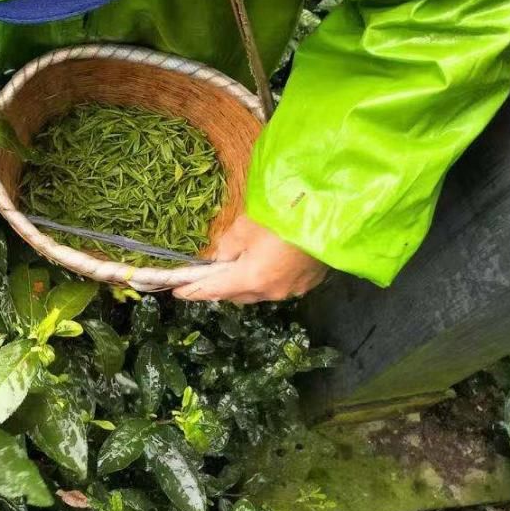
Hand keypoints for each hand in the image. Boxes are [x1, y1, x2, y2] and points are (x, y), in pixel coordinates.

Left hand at [172, 214, 327, 302]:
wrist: (331, 215)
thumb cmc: (283, 217)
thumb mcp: (245, 226)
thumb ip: (227, 246)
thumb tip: (219, 258)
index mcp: (252, 278)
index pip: (214, 290)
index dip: (194, 291)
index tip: (177, 292)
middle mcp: (271, 291)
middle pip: (237, 294)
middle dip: (220, 287)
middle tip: (207, 275)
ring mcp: (292, 290)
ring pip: (259, 292)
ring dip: (245, 282)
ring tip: (237, 266)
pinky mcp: (308, 284)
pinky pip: (279, 286)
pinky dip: (267, 278)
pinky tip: (266, 263)